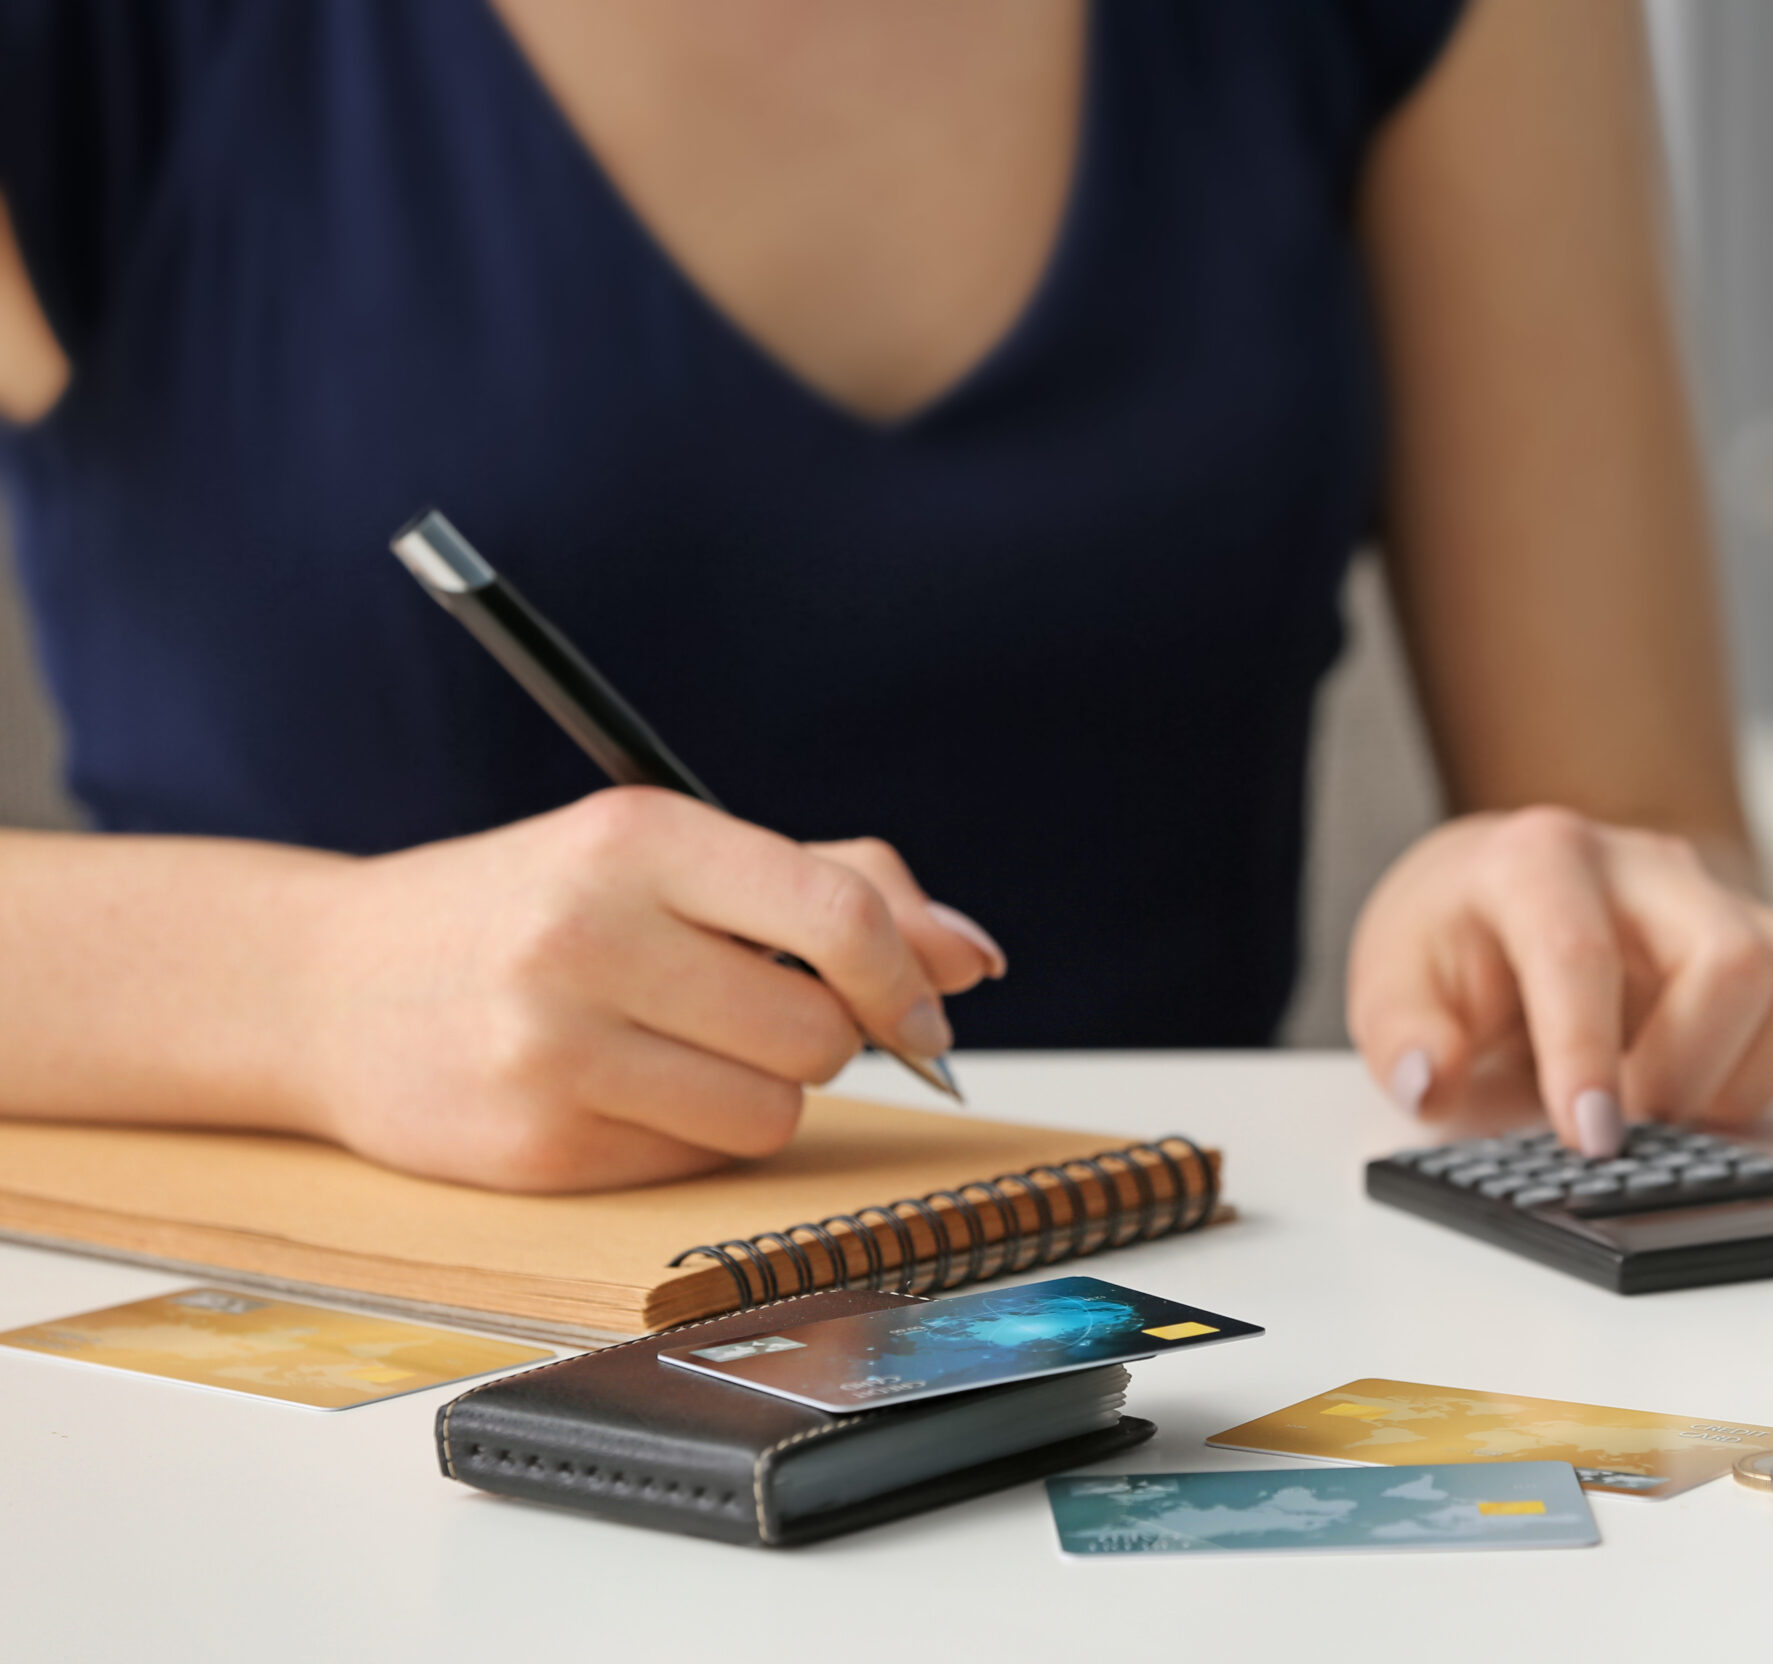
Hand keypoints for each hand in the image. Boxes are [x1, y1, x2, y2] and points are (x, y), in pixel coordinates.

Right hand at [295, 788, 1003, 1190]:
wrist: (327, 985)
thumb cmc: (529, 909)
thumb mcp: (664, 856)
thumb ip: (834, 888)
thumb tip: (973, 957)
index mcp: (636, 838)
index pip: (836, 914)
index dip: (907, 975)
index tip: (929, 1010)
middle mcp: (589, 934)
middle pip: (820, 1032)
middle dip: (823, 1036)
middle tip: (755, 1011)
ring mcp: (555, 1046)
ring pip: (773, 1111)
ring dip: (761, 1091)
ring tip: (678, 1046)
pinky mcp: (537, 1145)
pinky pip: (698, 1160)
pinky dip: (690, 1133)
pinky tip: (617, 1088)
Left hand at [1347, 808, 1772, 1154]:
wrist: (1506, 893)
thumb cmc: (1458, 940)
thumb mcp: (1393, 982)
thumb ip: (1403, 1035)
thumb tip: (1430, 1076)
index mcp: (1538, 862)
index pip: (1581, 952)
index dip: (1589, 1054)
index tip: (1592, 1135)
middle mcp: (1644, 864)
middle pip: (1730, 959)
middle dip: (1690, 1073)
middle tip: (1637, 1125)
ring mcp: (1720, 894)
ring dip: (1755, 1073)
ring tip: (1681, 1101)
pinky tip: (1748, 1067)